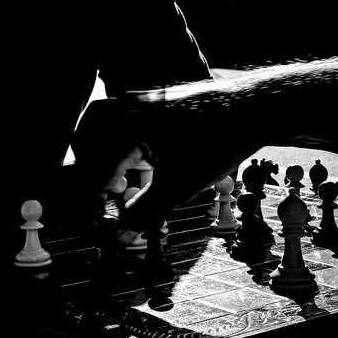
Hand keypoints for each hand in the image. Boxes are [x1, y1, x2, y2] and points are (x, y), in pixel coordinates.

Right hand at [71, 89, 262, 236]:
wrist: (253, 107)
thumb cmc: (217, 142)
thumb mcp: (178, 187)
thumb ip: (144, 215)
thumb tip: (119, 238)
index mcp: (124, 128)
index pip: (91, 172)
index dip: (90, 206)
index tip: (98, 228)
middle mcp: (125, 107)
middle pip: (84, 142)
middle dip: (88, 175)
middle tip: (103, 202)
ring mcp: (139, 99)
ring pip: (98, 127)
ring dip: (100, 157)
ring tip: (118, 182)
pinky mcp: (152, 99)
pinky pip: (118, 119)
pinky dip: (117, 142)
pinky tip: (139, 161)